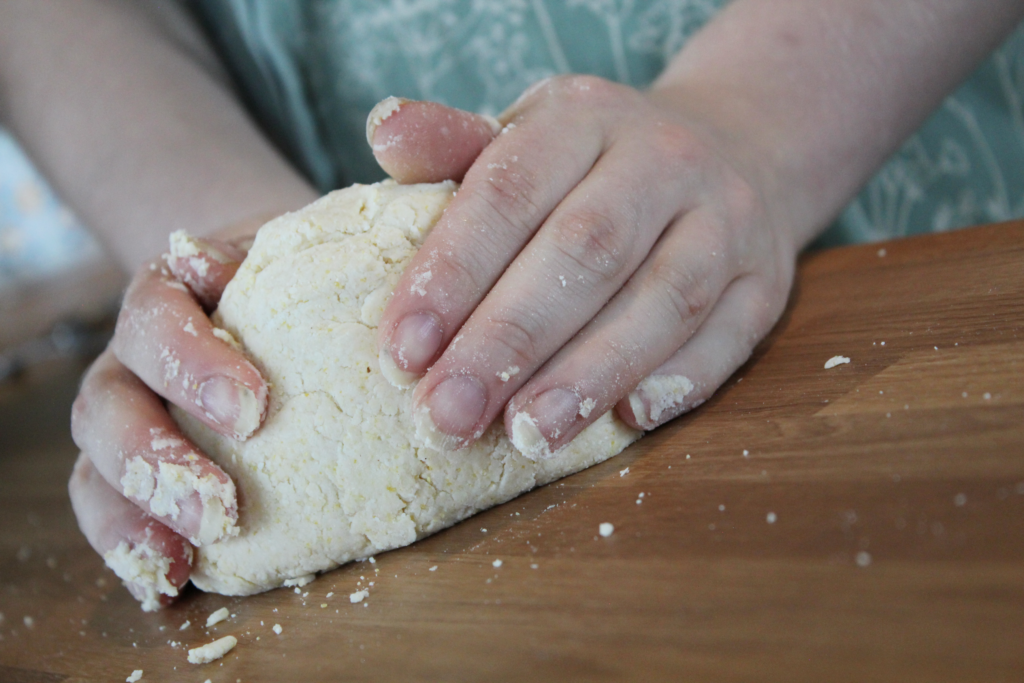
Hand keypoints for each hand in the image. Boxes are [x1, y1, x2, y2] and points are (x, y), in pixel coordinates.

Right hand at [69, 229, 265, 609]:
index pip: (155, 317)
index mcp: (167, 295)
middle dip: (157, 460)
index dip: (190, 362)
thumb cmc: (292, 281)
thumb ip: (278, 255)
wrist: (274, 292)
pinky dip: (130, 548)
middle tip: (221, 508)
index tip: (253, 408)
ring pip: (94, 465)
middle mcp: (131, 357)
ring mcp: (127, 414)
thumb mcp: (292, 256)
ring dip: (134, 516)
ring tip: (181, 558)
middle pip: (108, 402)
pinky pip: (110, 509)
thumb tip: (225, 270)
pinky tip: (165, 584)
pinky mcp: (135, 469)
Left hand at [371, 76, 797, 455]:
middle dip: (510, 341)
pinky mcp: (767, 278)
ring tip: (527, 436)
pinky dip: (682, 379)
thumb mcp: (529, 135)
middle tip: (448, 415)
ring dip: (591, 374)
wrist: (733, 146)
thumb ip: (456, 148)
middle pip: (585, 252)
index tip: (402, 352)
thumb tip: (384, 131)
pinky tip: (629, 420)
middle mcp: (663, 159)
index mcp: (583, 117)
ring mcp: (727, 218)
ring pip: (662, 299)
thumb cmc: (596, 162)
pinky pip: (731, 333)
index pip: (510, 192)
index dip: (453, 273)